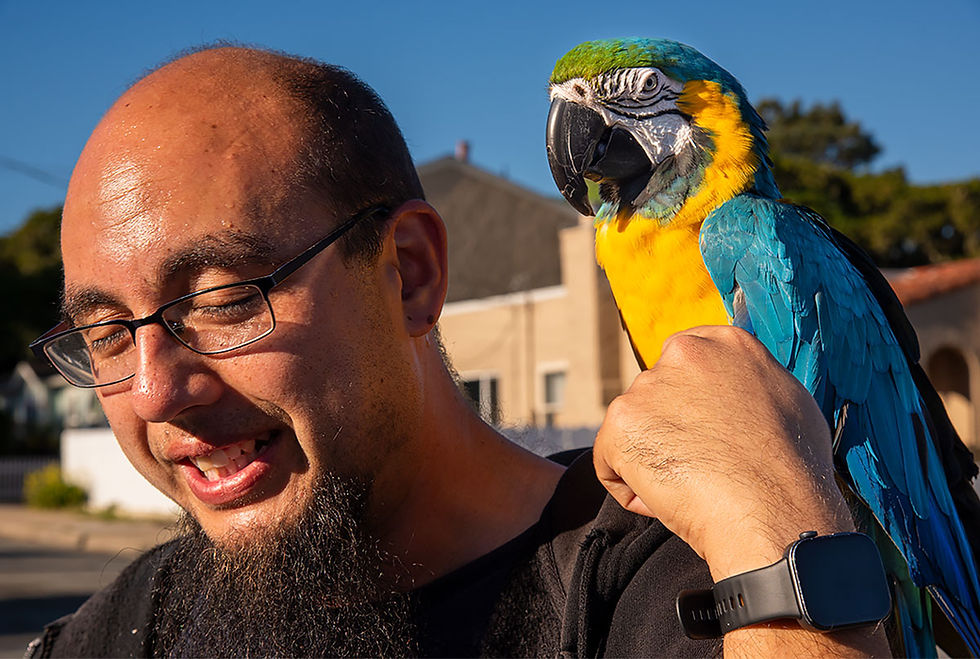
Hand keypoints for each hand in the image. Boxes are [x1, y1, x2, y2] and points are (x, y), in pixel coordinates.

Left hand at [594, 325, 853, 580]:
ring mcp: (647, 386)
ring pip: (635, 429)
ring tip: (693, 488)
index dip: (689, 398)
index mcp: (725, 342)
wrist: (773, 511)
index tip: (701, 429)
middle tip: (700, 465)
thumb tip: (737, 392)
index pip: (687, 357)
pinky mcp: (621, 422)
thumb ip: (751, 383)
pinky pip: (611, 462)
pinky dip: (632, 488)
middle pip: (657, 393)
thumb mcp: (789, 401)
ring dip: (653, 458)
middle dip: (670, 428)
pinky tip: (667, 501)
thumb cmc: (793, 469)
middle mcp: (682, 353)